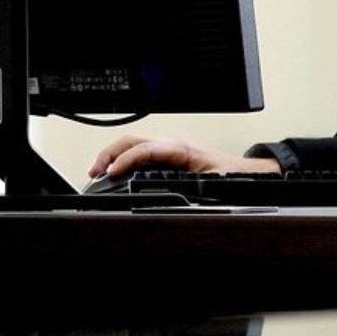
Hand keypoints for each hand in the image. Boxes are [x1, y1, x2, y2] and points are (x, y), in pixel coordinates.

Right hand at [88, 135, 279, 178]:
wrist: (242, 173)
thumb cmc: (229, 174)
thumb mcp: (214, 183)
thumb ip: (196, 188)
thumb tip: (180, 194)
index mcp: (182, 149)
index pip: (146, 149)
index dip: (127, 159)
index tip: (112, 171)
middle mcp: (172, 146)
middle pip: (133, 141)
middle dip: (110, 153)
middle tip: (94, 172)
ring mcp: (168, 150)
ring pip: (134, 145)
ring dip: (113, 155)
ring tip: (98, 171)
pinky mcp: (166, 157)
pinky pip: (140, 153)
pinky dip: (123, 160)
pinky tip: (115, 171)